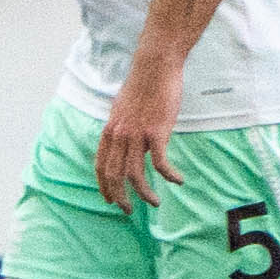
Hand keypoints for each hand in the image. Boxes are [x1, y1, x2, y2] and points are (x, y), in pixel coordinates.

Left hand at [94, 56, 182, 208]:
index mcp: (109, 131)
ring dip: (145, 193)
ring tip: (155, 203)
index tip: (109, 200)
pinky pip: (160, 162)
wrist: (154, 68)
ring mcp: (137, 134)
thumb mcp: (123, 110)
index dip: (104, 185)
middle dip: (120, 197)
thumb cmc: (142, 88)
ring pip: (135, 174)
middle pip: (114, 175)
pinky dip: (168, 175)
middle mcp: (119, 135)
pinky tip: (178, 181)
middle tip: (129, 211)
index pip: (101, 165)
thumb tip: (125, 144)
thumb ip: (122, 129)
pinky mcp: (157, 131)